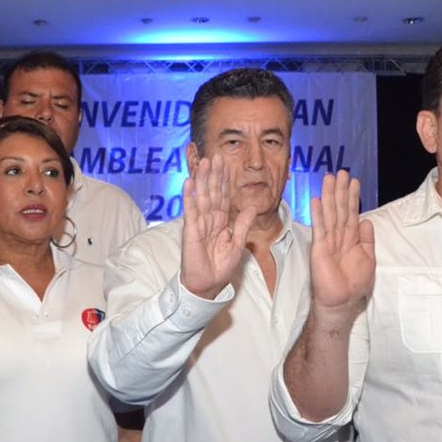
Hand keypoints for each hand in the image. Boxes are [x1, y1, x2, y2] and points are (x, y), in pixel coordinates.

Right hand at [179, 155, 255, 299]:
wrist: (208, 285)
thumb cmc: (220, 267)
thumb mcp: (237, 244)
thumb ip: (243, 224)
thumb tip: (252, 206)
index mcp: (221, 222)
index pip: (224, 197)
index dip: (225, 181)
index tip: (226, 164)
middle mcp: (209, 220)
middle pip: (212, 193)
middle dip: (214, 175)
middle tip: (215, 156)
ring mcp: (199, 224)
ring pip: (202, 197)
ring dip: (202, 180)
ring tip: (203, 162)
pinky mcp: (190, 231)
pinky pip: (190, 211)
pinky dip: (189, 197)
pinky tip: (189, 182)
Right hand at [308, 170, 374, 315]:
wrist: (342, 301)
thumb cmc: (354, 283)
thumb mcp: (369, 259)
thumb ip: (367, 240)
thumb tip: (366, 221)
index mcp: (351, 238)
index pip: (351, 213)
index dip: (352, 197)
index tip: (354, 181)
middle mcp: (339, 236)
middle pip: (339, 209)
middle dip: (340, 190)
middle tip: (341, 172)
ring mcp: (328, 241)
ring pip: (330, 214)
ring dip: (329, 196)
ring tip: (329, 178)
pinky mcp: (319, 248)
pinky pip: (320, 228)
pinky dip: (318, 214)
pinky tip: (316, 200)